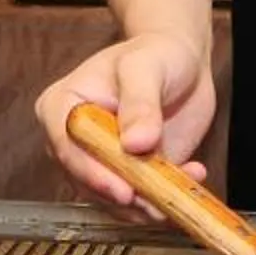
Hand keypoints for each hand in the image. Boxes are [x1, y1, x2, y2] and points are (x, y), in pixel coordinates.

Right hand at [36, 31, 216, 210]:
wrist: (182, 62)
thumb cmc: (156, 53)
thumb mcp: (147, 67)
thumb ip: (141, 102)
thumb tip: (136, 143)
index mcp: (62, 106)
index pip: (68, 147)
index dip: (93, 173)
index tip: (123, 190)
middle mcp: (74, 140)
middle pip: (88, 181)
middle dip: (125, 195)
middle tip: (159, 200)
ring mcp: (100, 161)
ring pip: (114, 199)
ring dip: (149, 200)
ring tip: (183, 183)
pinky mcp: (128, 175)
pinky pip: (141, 198)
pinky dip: (167, 195)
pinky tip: (193, 173)